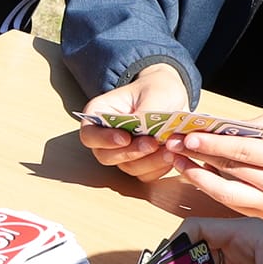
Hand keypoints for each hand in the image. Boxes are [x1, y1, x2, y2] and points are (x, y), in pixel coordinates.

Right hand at [78, 63, 191, 181]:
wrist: (172, 98)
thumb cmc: (157, 89)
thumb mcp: (154, 91)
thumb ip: (146, 111)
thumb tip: (143, 132)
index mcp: (100, 114)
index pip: (89, 134)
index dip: (104, 140)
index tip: (125, 137)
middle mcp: (106, 138)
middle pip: (106, 156)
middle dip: (131, 153)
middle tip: (152, 143)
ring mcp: (122, 153)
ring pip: (128, 167)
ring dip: (149, 162)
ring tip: (169, 149)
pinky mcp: (140, 164)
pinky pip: (145, 174)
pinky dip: (159, 167)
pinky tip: (173, 155)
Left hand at [166, 111, 262, 221]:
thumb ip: (248, 127)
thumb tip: (209, 127)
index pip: (244, 152)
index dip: (213, 145)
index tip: (188, 137)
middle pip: (232, 172)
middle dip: (198, 156)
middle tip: (174, 144)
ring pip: (227, 194)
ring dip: (197, 177)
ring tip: (178, 161)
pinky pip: (231, 204)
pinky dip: (210, 188)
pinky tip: (195, 174)